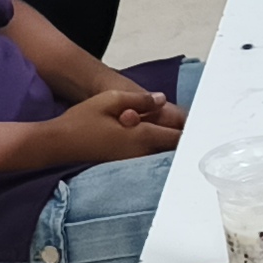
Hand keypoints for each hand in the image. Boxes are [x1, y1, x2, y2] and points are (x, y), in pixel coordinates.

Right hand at [42, 86, 181, 163]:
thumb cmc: (82, 120)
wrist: (59, 144)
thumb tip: (161, 99)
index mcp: (141, 136)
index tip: (203, 124)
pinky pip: (148, 156)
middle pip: (172, 149)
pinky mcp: (123, 163)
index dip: (190, 130)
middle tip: (193, 127)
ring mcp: (132, 161)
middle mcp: (140, 153)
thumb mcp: (110, 100)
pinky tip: (155, 138)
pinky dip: (156, 148)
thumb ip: (139, 99)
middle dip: (182, 137)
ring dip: (169, 144)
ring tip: (177, 131)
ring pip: (160, 154)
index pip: (176, 137)